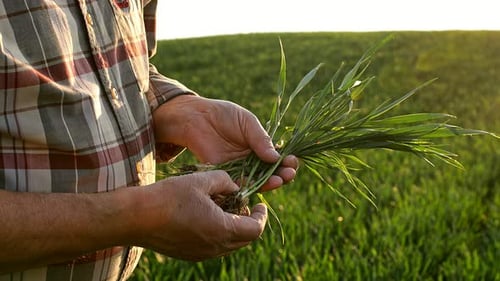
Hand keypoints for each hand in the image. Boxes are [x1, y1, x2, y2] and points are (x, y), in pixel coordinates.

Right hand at [135, 170, 266, 260]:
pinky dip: (219, 233)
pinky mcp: (189, 254)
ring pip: (230, 244)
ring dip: (234, 228)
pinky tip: (207, 216)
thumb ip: (225, 181)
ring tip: (225, 207)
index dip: (261, 215)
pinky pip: (214, 247)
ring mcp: (202, 254)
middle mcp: (215, 247)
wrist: (135, 218)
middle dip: (249, 221)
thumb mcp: (201, 180)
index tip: (260, 203)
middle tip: (243, 204)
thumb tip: (236, 186)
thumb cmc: (169, 196)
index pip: (256, 229)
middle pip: (245, 239)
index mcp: (222, 230)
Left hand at [153, 95, 297, 190]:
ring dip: (271, 182)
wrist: (196, 118)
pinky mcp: (226, 174)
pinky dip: (252, 186)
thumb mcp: (247, 122)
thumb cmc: (223, 115)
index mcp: (260, 145)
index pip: (278, 157)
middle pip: (271, 171)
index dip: (287, 161)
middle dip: (283, 174)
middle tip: (289, 174)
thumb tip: (277, 157)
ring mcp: (240, 168)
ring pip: (259, 180)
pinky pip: (241, 184)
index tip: (293, 161)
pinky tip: (260, 185)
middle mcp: (252, 159)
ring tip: (279, 181)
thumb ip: (261, 139)